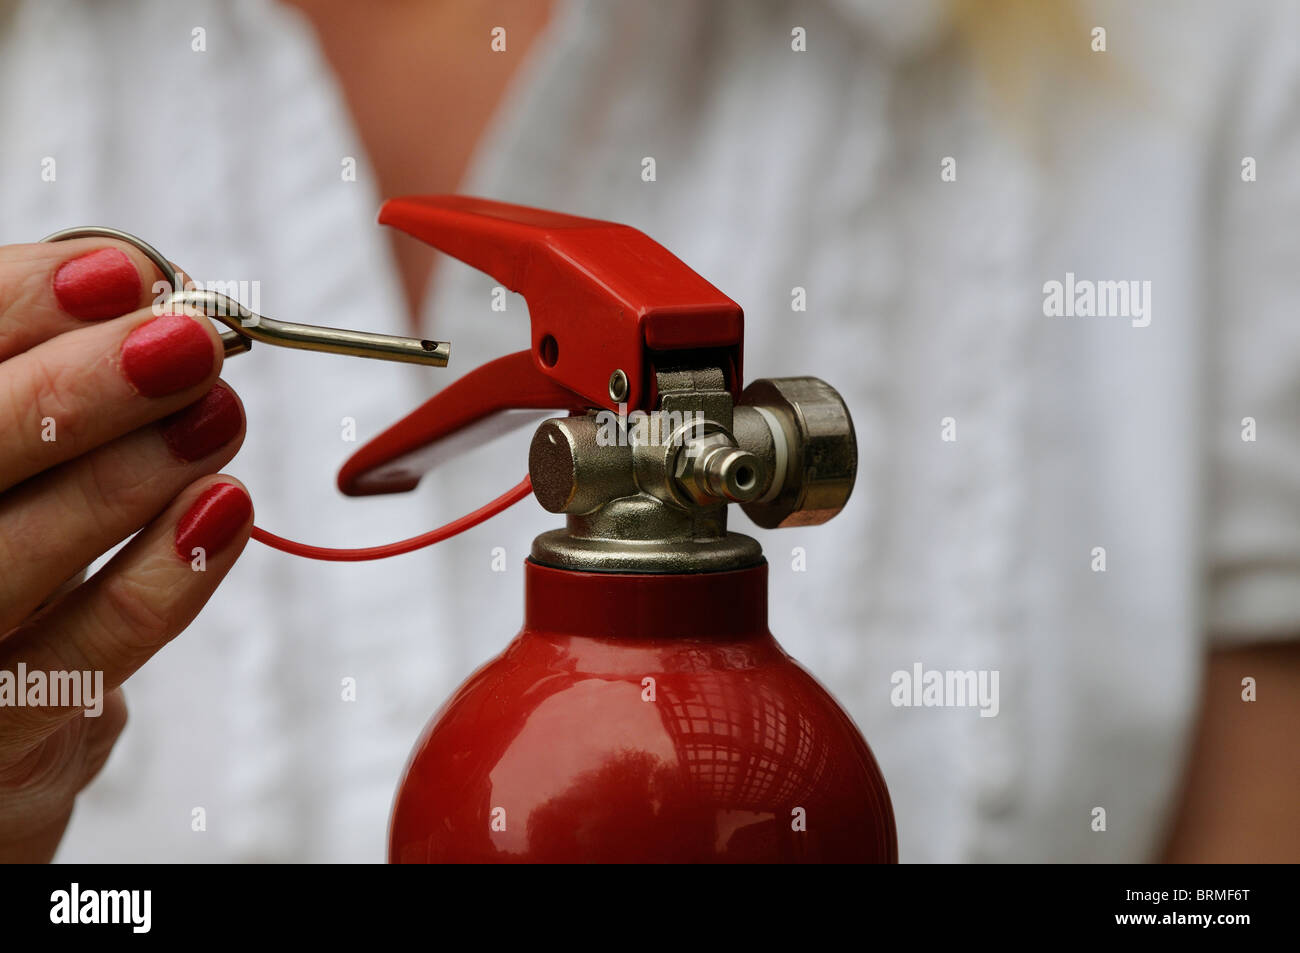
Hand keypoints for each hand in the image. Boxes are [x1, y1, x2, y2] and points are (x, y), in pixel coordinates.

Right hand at [0, 239, 250, 860]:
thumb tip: (147, 286)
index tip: (123, 275)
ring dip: (124, 479)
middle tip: (183, 343)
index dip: (15, 308)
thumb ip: (49, 368)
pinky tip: (223, 510)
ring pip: (7, 563)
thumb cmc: (6, 545)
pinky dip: (161, 580)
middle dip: (71, 393)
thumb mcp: (21, 448)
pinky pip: (81, 662)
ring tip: (216, 416)